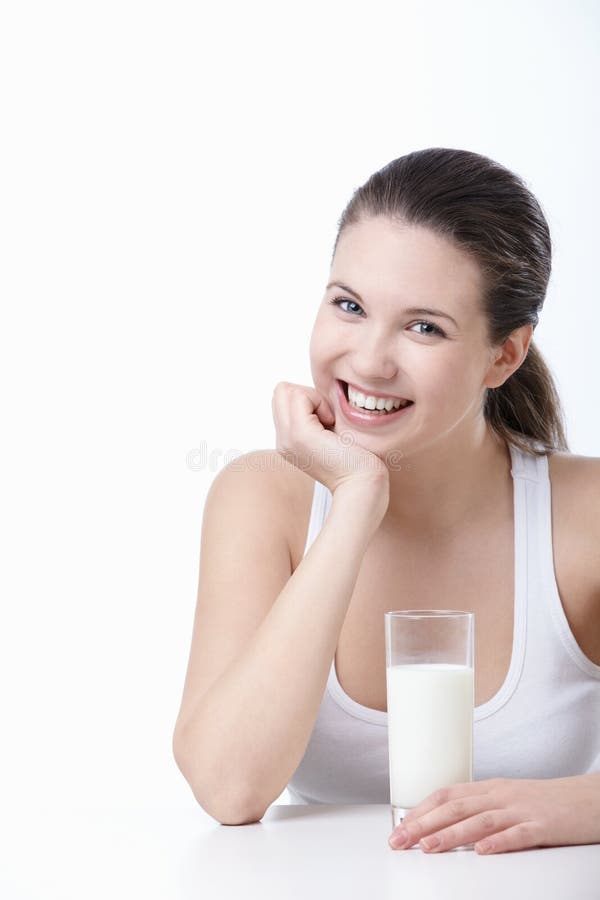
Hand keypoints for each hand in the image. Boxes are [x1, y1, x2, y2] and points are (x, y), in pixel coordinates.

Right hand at [272, 381, 389, 502]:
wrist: (363, 484)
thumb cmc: (358, 460)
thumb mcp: (331, 434)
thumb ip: (317, 417)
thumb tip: (315, 396)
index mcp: (288, 442)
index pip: (283, 398)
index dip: (308, 400)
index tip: (328, 421)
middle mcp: (283, 441)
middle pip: (281, 391)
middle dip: (308, 397)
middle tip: (329, 421)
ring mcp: (287, 439)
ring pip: (286, 390)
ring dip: (314, 400)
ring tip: (330, 425)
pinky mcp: (299, 434)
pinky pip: (299, 395)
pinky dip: (320, 403)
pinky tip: (333, 425)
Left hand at [388, 774, 599, 854]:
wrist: (589, 798)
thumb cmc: (547, 802)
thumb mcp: (508, 800)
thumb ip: (481, 810)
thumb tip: (445, 825)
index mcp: (490, 789)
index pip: (447, 795)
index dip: (421, 810)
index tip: (398, 827)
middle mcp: (501, 796)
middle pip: (456, 807)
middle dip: (424, 824)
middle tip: (400, 841)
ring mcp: (522, 810)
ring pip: (481, 820)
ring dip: (452, 834)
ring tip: (429, 847)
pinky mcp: (544, 826)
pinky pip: (519, 835)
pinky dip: (499, 842)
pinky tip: (482, 852)